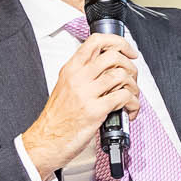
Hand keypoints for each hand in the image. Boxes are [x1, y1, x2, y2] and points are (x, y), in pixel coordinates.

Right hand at [20, 34, 139, 178]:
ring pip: (121, 76)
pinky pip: (123, 98)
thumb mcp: (66, 86)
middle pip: (113, 56)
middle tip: (132, 77)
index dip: (118, 42)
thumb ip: (84, 74)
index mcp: (71, 69)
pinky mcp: (95, 111)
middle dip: (130, 66)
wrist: (46, 139)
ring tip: (131, 96)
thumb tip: (109, 68)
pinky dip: (133, 104)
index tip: (129, 51)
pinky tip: (129, 111)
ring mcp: (86, 93)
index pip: (96, 41)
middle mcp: (78, 77)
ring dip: (134, 87)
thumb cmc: (58, 117)